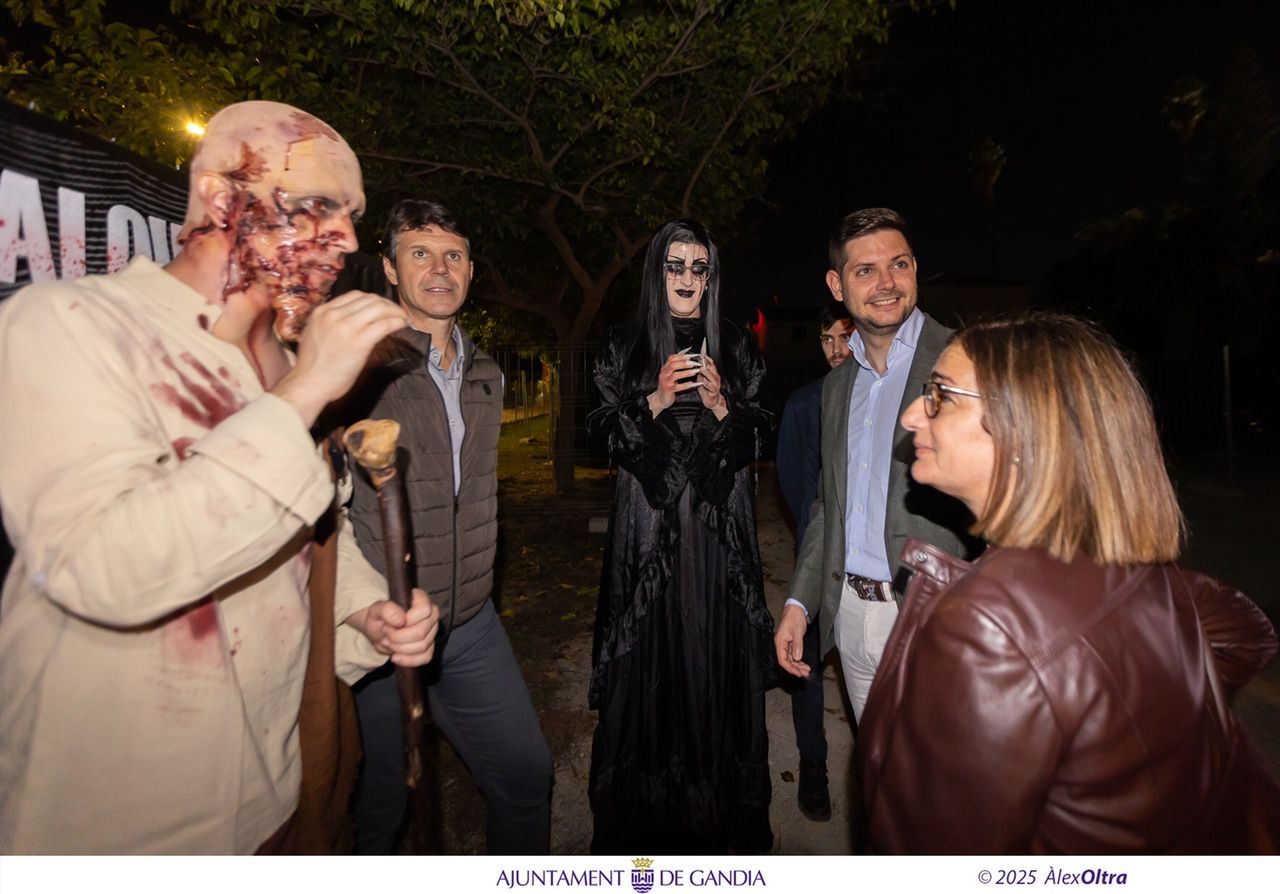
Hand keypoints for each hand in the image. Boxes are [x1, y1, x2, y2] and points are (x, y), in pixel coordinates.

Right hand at [272, 291, 407, 425]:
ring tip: (403, 318)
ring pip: (379, 308)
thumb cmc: (313, 367)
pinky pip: (384, 324)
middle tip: (397, 313)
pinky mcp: (359, 341)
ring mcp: (346, 326)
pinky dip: (397, 322)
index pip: (355, 295)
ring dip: (395, 311)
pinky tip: (402, 325)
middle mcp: (334, 314)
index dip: (373, 300)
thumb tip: (355, 322)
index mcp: (322, 311)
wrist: (309, 384)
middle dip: (387, 304)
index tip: (383, 308)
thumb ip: (332, 324)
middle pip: (369, 298)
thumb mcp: (316, 334)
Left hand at [348, 588, 439, 667]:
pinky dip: (408, 660)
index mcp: (421, 600)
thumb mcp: (376, 610)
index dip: (407, 620)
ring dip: (400, 649)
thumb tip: (401, 620)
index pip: (424, 610)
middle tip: (386, 634)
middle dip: (398, 638)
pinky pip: (425, 657)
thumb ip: (387, 610)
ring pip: (423, 647)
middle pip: (421, 632)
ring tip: (389, 642)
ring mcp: (432, 632)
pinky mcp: (429, 647)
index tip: (389, 623)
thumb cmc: (378, 617)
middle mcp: (431, 615)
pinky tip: (396, 657)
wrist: (378, 631)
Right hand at [647, 348, 703, 415]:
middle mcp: (664, 373)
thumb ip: (676, 366)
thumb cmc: (668, 385)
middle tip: (695, 363)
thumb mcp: (670, 374)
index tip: (691, 356)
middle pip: (673, 365)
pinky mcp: (668, 390)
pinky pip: (677, 387)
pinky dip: (685, 385)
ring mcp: (666, 382)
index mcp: (665, 368)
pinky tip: (692, 383)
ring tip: (695, 371)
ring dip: (687, 372)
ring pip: (675, 375)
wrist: (660, 397)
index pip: (672, 358)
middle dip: (685, 363)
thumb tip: (687, 357)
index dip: (682, 356)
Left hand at [696, 354, 728, 417]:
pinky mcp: (714, 391)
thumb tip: (691, 361)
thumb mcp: (702, 377)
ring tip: (701, 369)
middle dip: (705, 363)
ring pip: (712, 376)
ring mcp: (715, 383)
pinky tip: (703, 382)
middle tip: (700, 358)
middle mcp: (715, 376)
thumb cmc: (706, 388)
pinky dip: (707, 384)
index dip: (705, 357)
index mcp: (712, 372)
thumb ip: (698, 370)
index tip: (700, 352)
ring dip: (706, 372)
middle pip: (711, 367)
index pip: (710, 362)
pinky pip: (711, 387)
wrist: (711, 400)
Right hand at [775, 603, 811, 677]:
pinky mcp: (790, 643)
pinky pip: (793, 655)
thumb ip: (797, 645)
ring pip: (790, 659)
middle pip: (786, 661)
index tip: (798, 673)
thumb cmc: (794, 617)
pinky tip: (804, 664)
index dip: (790, 668)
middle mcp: (781, 644)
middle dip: (795, 668)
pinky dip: (798, 660)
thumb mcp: (797, 631)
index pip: (782, 659)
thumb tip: (797, 658)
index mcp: (780, 642)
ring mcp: (785, 644)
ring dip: (798, 665)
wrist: (796, 609)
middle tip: (805, 673)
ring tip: (806, 670)